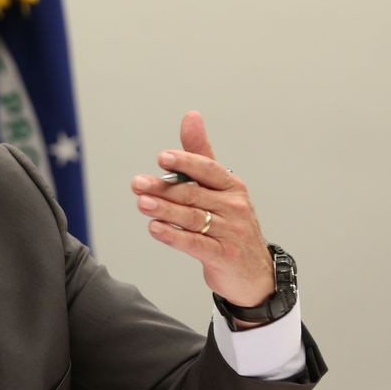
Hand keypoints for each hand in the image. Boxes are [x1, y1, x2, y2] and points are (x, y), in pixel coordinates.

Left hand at [130, 111, 272, 307]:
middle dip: (163, 188)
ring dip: (164, 209)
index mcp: (232, 186)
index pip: (208, 169)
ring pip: (192, 217)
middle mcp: (235, 206)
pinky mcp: (223, 256)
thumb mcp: (220, 189)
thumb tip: (191, 116)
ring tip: (141, 203)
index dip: (186, 162)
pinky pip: (195, 244)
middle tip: (137, 183)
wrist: (253, 272)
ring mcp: (231, 232)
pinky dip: (173, 235)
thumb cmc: (230, 225)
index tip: (162, 157)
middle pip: (194, 194)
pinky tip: (155, 228)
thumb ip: (200, 156)